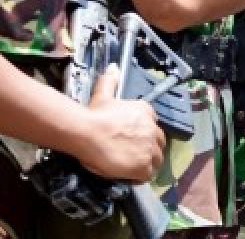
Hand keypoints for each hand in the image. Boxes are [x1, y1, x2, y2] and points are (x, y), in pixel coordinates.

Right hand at [80, 65, 165, 182]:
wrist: (87, 132)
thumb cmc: (94, 114)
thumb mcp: (103, 94)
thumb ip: (110, 81)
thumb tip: (114, 67)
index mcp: (146, 111)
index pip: (153, 125)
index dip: (144, 135)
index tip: (133, 140)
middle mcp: (152, 128)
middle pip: (158, 143)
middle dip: (148, 150)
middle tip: (132, 156)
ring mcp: (150, 148)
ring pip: (155, 160)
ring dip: (146, 164)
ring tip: (131, 167)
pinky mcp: (144, 165)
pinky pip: (148, 174)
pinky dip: (140, 177)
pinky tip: (129, 176)